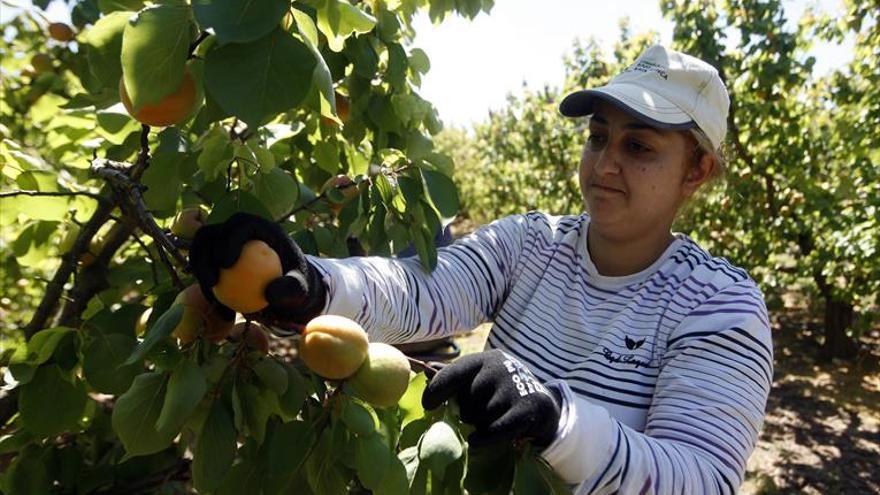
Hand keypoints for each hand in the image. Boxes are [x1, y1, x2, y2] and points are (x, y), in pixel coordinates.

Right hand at [188, 212, 325, 327]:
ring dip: (200, 271)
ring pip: (202, 251)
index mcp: (260, 227)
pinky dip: (208, 289)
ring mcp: (224, 245)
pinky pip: (206, 272)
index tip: (227, 264)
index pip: (239, 224)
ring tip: (210, 295)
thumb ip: (291, 289)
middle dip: (205, 254)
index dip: (229, 239)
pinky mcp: (217, 261)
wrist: (289, 288)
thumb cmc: (297, 283)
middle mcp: (238, 231)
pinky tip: (217, 309)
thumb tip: (270, 293)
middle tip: (212, 281)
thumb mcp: (301, 288)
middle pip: (212, 233)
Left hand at [421, 349, 561, 448]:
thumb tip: (425, 370)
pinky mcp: (528, 407)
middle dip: (468, 413)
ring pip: (480, 418)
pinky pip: (495, 430)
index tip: (428, 406)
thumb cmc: (501, 390)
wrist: (541, 403)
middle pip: (465, 401)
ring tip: (493, 421)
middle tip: (480, 413)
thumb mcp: (479, 378)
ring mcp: (515, 387)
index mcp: (483, 359)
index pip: (452, 374)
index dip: (436, 391)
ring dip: (481, 425)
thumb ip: (453, 376)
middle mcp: (499, 368)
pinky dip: (484, 439)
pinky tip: (477, 442)